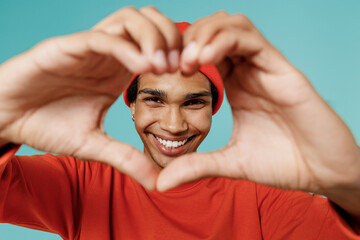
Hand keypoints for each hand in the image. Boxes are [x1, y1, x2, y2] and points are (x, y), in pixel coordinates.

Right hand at [0, 7, 180, 189]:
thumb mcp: (95, 147)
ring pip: (129, 20)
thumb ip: (126, 158)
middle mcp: (108, 54)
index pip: (156, 46)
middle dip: (173, 38)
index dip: (179, 54)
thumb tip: (158, 182)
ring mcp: (88, 48)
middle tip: (183, 66)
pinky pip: (102, 37)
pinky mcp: (67, 47)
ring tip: (164, 66)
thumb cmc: (47, 125)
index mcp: (117, 71)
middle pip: (150, 22)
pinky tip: (143, 66)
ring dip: (153, 37)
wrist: (7, 118)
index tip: (192, 75)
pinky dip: (126, 47)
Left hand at [157, 11, 359, 193]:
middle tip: (171, 63)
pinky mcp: (282, 70)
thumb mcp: (229, 163)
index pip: (205, 52)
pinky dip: (224, 41)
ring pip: (233, 26)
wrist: (323, 172)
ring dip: (204, 35)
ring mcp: (265, 68)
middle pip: (216, 31)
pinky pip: (251, 40)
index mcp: (237, 87)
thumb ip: (196, 166)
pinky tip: (205, 58)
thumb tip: (161, 182)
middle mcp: (250, 72)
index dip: (181, 54)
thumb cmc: (282, 164)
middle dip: (188, 38)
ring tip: (186, 59)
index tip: (162, 72)